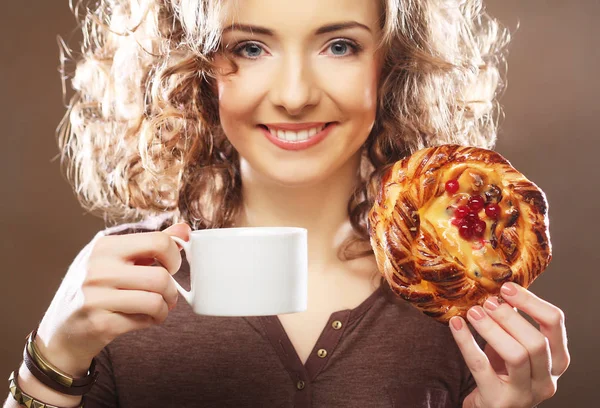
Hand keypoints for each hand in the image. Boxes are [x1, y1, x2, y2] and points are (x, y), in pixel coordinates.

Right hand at [35, 222, 190, 375]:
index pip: (159, 242)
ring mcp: (96, 297)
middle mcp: (98, 268)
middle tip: (167, 295)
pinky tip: (141, 319)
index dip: (175, 257)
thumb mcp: (116, 260)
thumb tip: (184, 229)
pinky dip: (150, 321)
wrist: (62, 331)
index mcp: (104, 246)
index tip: (171, 267)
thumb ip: (151, 244)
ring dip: (164, 309)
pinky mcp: (100, 323)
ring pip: (156, 301)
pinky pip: (144, 320)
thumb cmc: (96, 290)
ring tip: (157, 309)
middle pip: (161, 276)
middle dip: (172, 290)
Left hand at [449, 282, 569, 407]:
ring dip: (492, 329)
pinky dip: (466, 341)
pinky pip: (481, 366)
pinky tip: (456, 324)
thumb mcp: (514, 346)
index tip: (506, 287)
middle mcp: (547, 379)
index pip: (554, 323)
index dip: (531, 302)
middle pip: (536, 342)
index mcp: (556, 360)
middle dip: (510, 317)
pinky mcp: (500, 400)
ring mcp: (525, 394)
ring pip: (516, 355)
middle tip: (487, 302)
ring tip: (473, 312)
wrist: (491, 407)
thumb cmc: (503, 372)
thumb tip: (497, 289)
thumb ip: (512, 321)